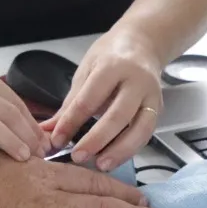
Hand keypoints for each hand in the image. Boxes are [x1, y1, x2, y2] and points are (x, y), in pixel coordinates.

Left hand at [49, 28, 162, 171]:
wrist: (143, 42)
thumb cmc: (111, 55)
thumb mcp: (86, 71)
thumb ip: (70, 104)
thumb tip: (47, 131)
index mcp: (112, 66)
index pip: (89, 99)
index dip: (71, 122)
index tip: (56, 140)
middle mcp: (136, 81)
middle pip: (117, 116)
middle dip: (96, 140)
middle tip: (78, 156)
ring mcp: (151, 95)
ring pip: (139, 129)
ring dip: (119, 151)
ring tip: (100, 165)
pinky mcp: (159, 108)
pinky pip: (146, 133)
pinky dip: (131, 149)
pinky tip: (114, 158)